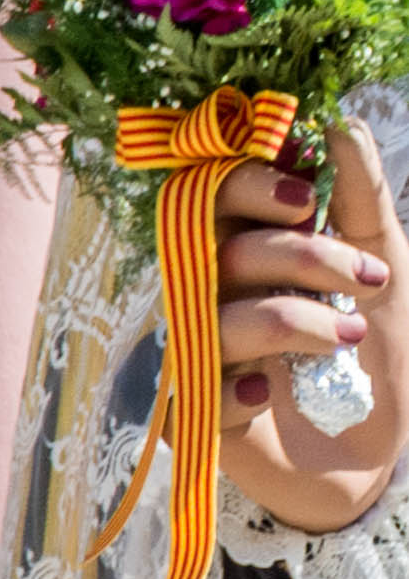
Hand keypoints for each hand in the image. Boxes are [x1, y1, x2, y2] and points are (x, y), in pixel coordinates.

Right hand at [227, 124, 408, 495]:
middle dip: (296, 254)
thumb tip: (341, 123)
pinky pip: (198, 392)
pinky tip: (269, 398)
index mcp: (251, 255)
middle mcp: (215, 299)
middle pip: (215, 250)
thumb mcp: (386, 269)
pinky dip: (240, 393)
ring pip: (216, 316)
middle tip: (363, 279)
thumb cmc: (375, 361)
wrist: (373, 455)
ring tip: (349, 342)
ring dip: (294, 321)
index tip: (308, 196)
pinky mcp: (192, 419)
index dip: (247, 183)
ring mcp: (200, 357)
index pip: (217, 199)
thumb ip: (361, 200)